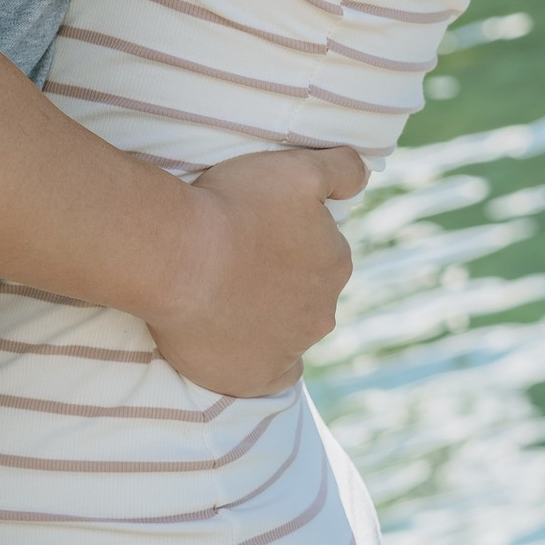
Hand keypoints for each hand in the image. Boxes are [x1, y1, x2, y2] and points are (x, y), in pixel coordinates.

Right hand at [140, 144, 367, 393]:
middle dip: (280, 280)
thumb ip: (341, 169)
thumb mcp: (297, 168)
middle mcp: (323, 310)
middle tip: (236, 260)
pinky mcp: (255, 377)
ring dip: (265, 316)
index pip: (322, 253)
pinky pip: (272, 376)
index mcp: (336, 262)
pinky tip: (241, 345)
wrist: (179, 256)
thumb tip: (365, 178)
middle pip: (306, 294)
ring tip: (222, 294)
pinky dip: (260, 361)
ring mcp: (289, 348)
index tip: (257, 230)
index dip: (289, 240)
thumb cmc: (234, 206)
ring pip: (288, 332)